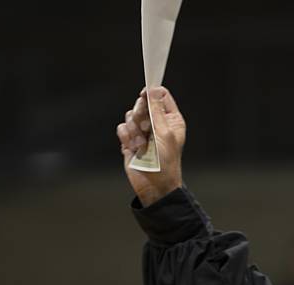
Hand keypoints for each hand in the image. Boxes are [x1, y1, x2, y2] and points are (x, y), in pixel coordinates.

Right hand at [116, 86, 185, 206]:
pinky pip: (122, 128)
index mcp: (171, 119)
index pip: (160, 96)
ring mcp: (143, 131)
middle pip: (142, 103)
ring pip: (130, 115)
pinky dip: (127, 138)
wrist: (154, 185)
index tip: (144, 95)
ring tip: (143, 145)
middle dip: (141, 115)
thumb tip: (153, 90)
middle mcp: (157, 122)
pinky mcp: (130, 139)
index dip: (151, 93)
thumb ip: (157, 110)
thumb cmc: (167, 163)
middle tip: (146, 128)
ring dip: (135, 130)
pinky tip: (135, 149)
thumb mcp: (165, 133)